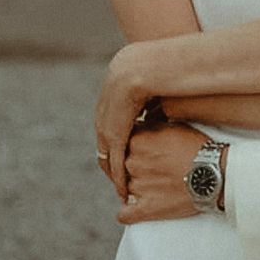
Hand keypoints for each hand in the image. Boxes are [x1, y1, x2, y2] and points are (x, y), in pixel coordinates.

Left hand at [94, 48, 152, 198]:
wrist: (145, 68)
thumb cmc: (157, 75)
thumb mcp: (150, 94)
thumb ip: (149, 108)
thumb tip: (153, 116)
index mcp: (109, 104)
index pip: (109, 133)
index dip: (118, 149)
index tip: (128, 162)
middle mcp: (103, 117)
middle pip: (104, 149)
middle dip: (112, 167)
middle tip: (124, 183)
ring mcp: (106, 127)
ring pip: (107, 159)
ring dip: (115, 176)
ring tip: (125, 191)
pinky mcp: (115, 135)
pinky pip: (115, 162)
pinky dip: (118, 178)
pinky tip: (123, 190)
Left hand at [117, 123, 210, 224]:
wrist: (215, 174)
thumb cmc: (199, 148)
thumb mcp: (174, 127)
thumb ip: (151, 127)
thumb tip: (139, 126)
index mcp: (137, 141)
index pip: (123, 143)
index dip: (135, 147)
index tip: (146, 151)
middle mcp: (132, 163)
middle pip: (122, 165)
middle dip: (135, 167)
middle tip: (153, 168)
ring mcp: (137, 187)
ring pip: (124, 187)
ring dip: (135, 187)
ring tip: (155, 186)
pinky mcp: (146, 208)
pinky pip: (124, 214)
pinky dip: (127, 212)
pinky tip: (133, 208)